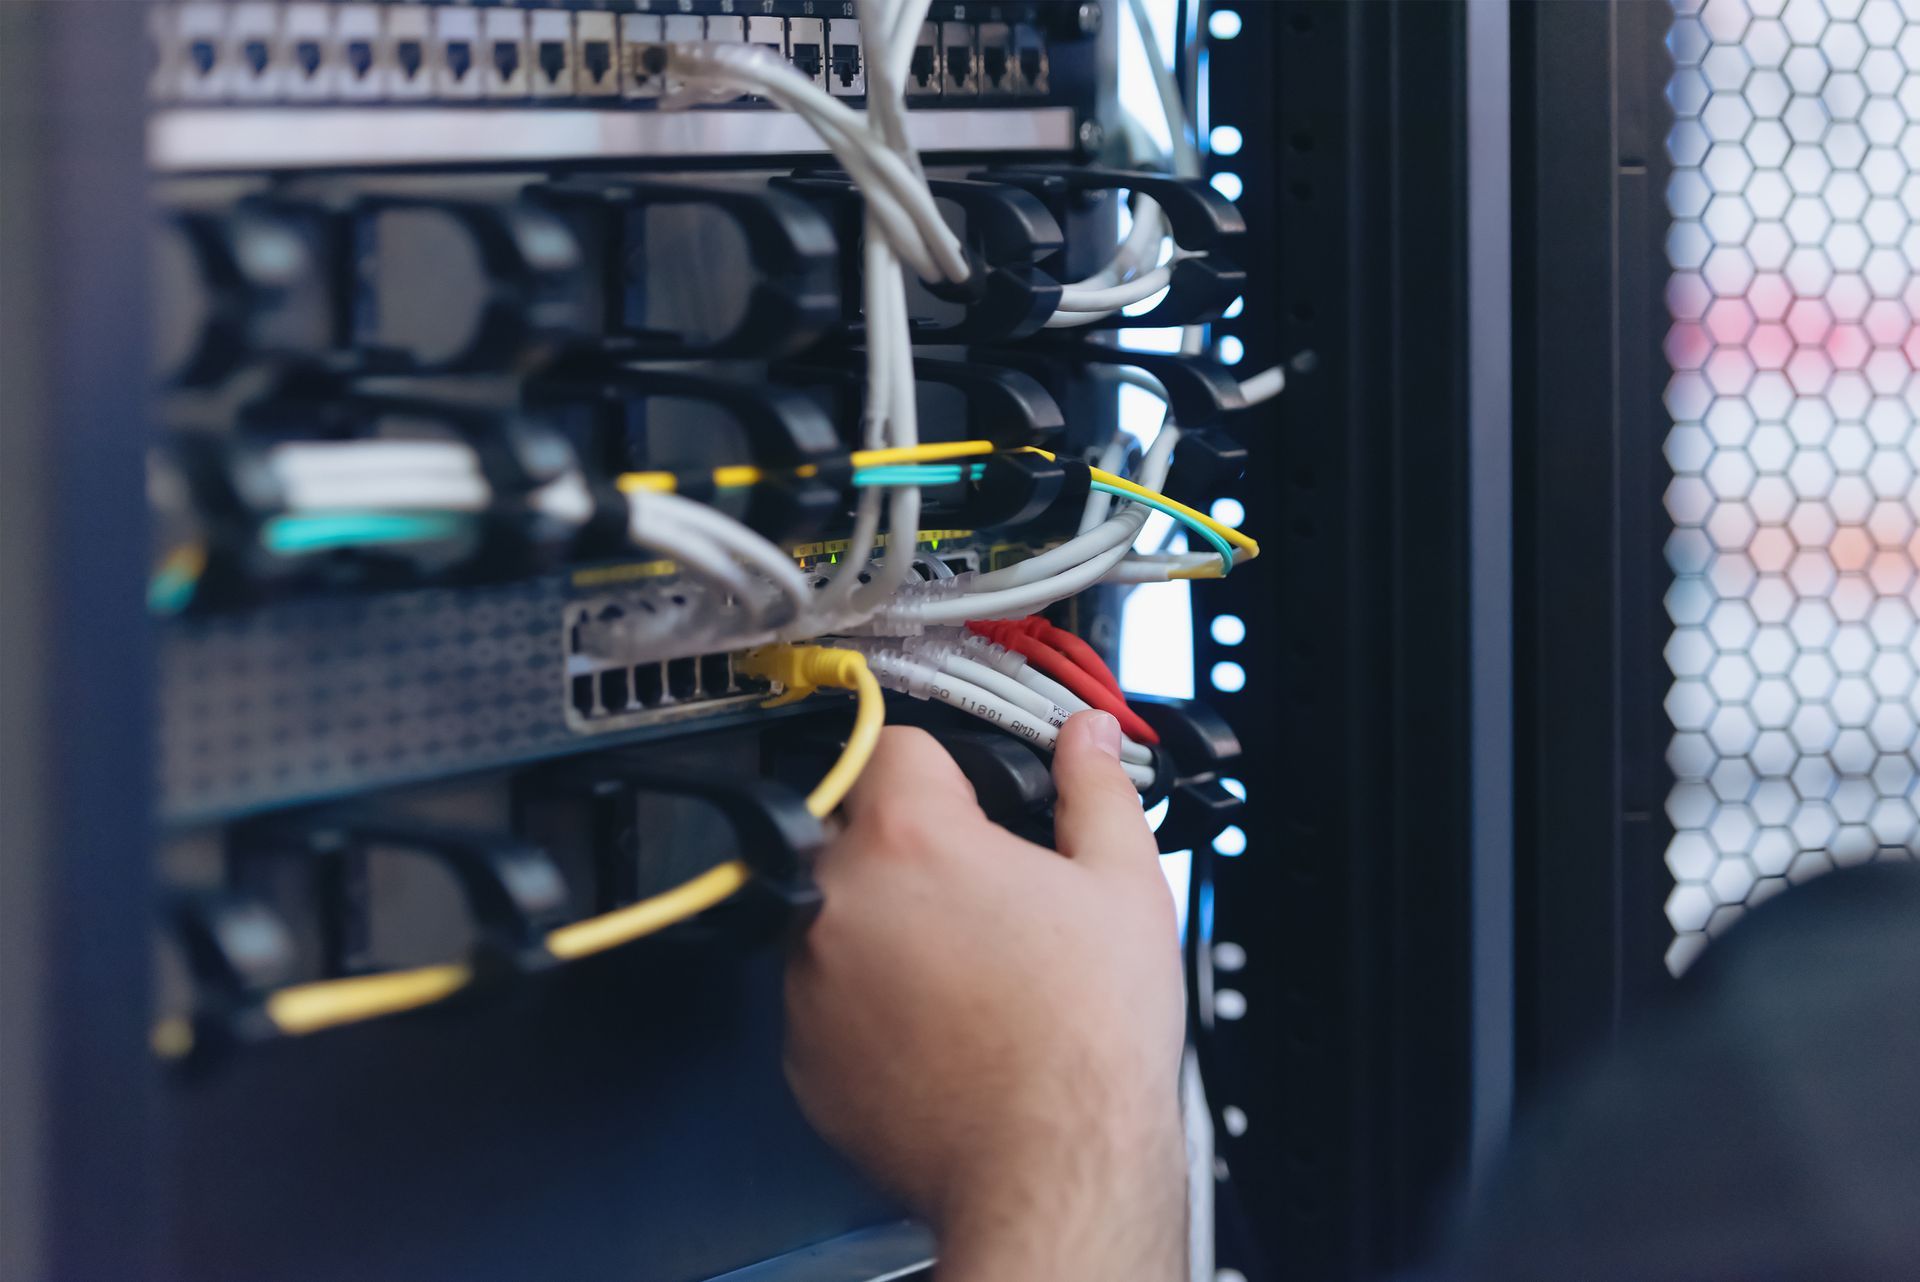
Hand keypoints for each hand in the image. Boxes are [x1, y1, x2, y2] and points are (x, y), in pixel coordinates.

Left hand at [783, 711, 1186, 1281]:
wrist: (1051, 1170)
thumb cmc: (1086, 1041)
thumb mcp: (1123, 887)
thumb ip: (1096, 791)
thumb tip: (1087, 741)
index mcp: (910, 839)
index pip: (896, 745)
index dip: (947, 766)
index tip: (973, 798)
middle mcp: (837, 901)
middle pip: (862, 832)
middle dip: (917, 851)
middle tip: (987, 898)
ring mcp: (809, 983)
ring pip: (838, 917)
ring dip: (887, 928)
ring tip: (970, 974)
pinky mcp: (802, 1056)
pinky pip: (828, 1000)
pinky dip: (870, 1005)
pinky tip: (940, 1027)